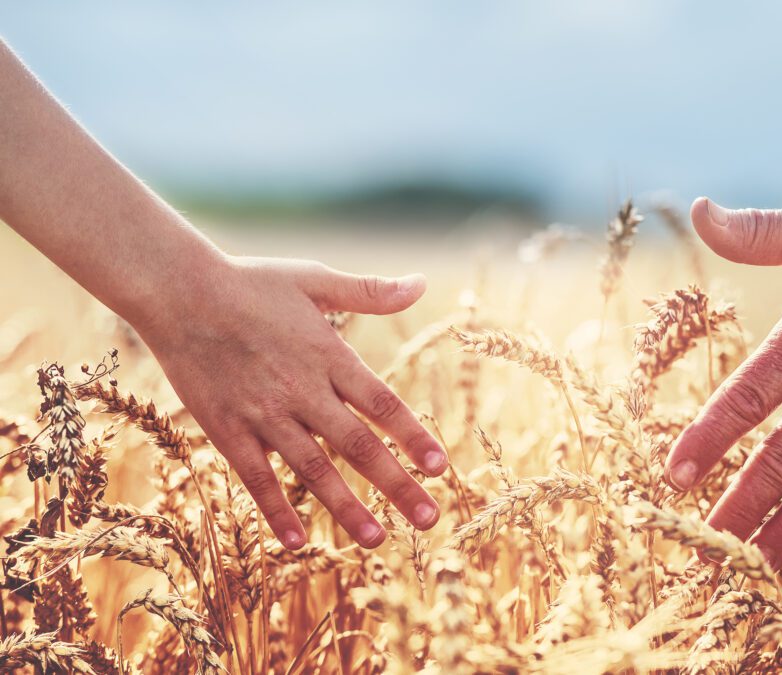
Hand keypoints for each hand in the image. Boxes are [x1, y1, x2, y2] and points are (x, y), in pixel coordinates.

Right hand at [132, 255, 447, 549]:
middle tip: (429, 519)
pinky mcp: (226, 430)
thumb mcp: (315, 278)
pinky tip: (297, 542)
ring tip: (377, 541)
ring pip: (313, 470)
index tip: (441, 468)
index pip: (382, 403)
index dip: (413, 436)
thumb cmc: (250, 282)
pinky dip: (276, 510)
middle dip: (397, 485)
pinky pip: (255, 477)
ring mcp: (263, 414)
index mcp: (328, 355)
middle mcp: (302, 391)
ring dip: (347, 508)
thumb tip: (421, 284)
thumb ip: (369, 292)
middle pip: (358, 446)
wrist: (176, 291)